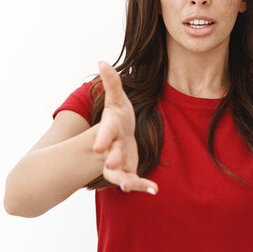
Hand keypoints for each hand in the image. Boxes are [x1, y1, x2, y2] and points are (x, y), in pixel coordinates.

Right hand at [93, 61, 158, 194]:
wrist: (115, 138)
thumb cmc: (118, 116)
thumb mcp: (116, 98)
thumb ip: (111, 82)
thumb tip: (101, 61)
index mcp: (110, 129)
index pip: (105, 133)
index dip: (102, 138)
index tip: (98, 145)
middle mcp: (111, 148)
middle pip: (110, 155)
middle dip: (112, 159)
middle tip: (112, 164)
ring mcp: (118, 162)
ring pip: (118, 174)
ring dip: (124, 180)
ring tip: (129, 186)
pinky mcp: (128, 171)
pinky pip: (135, 180)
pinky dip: (144, 186)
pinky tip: (154, 190)